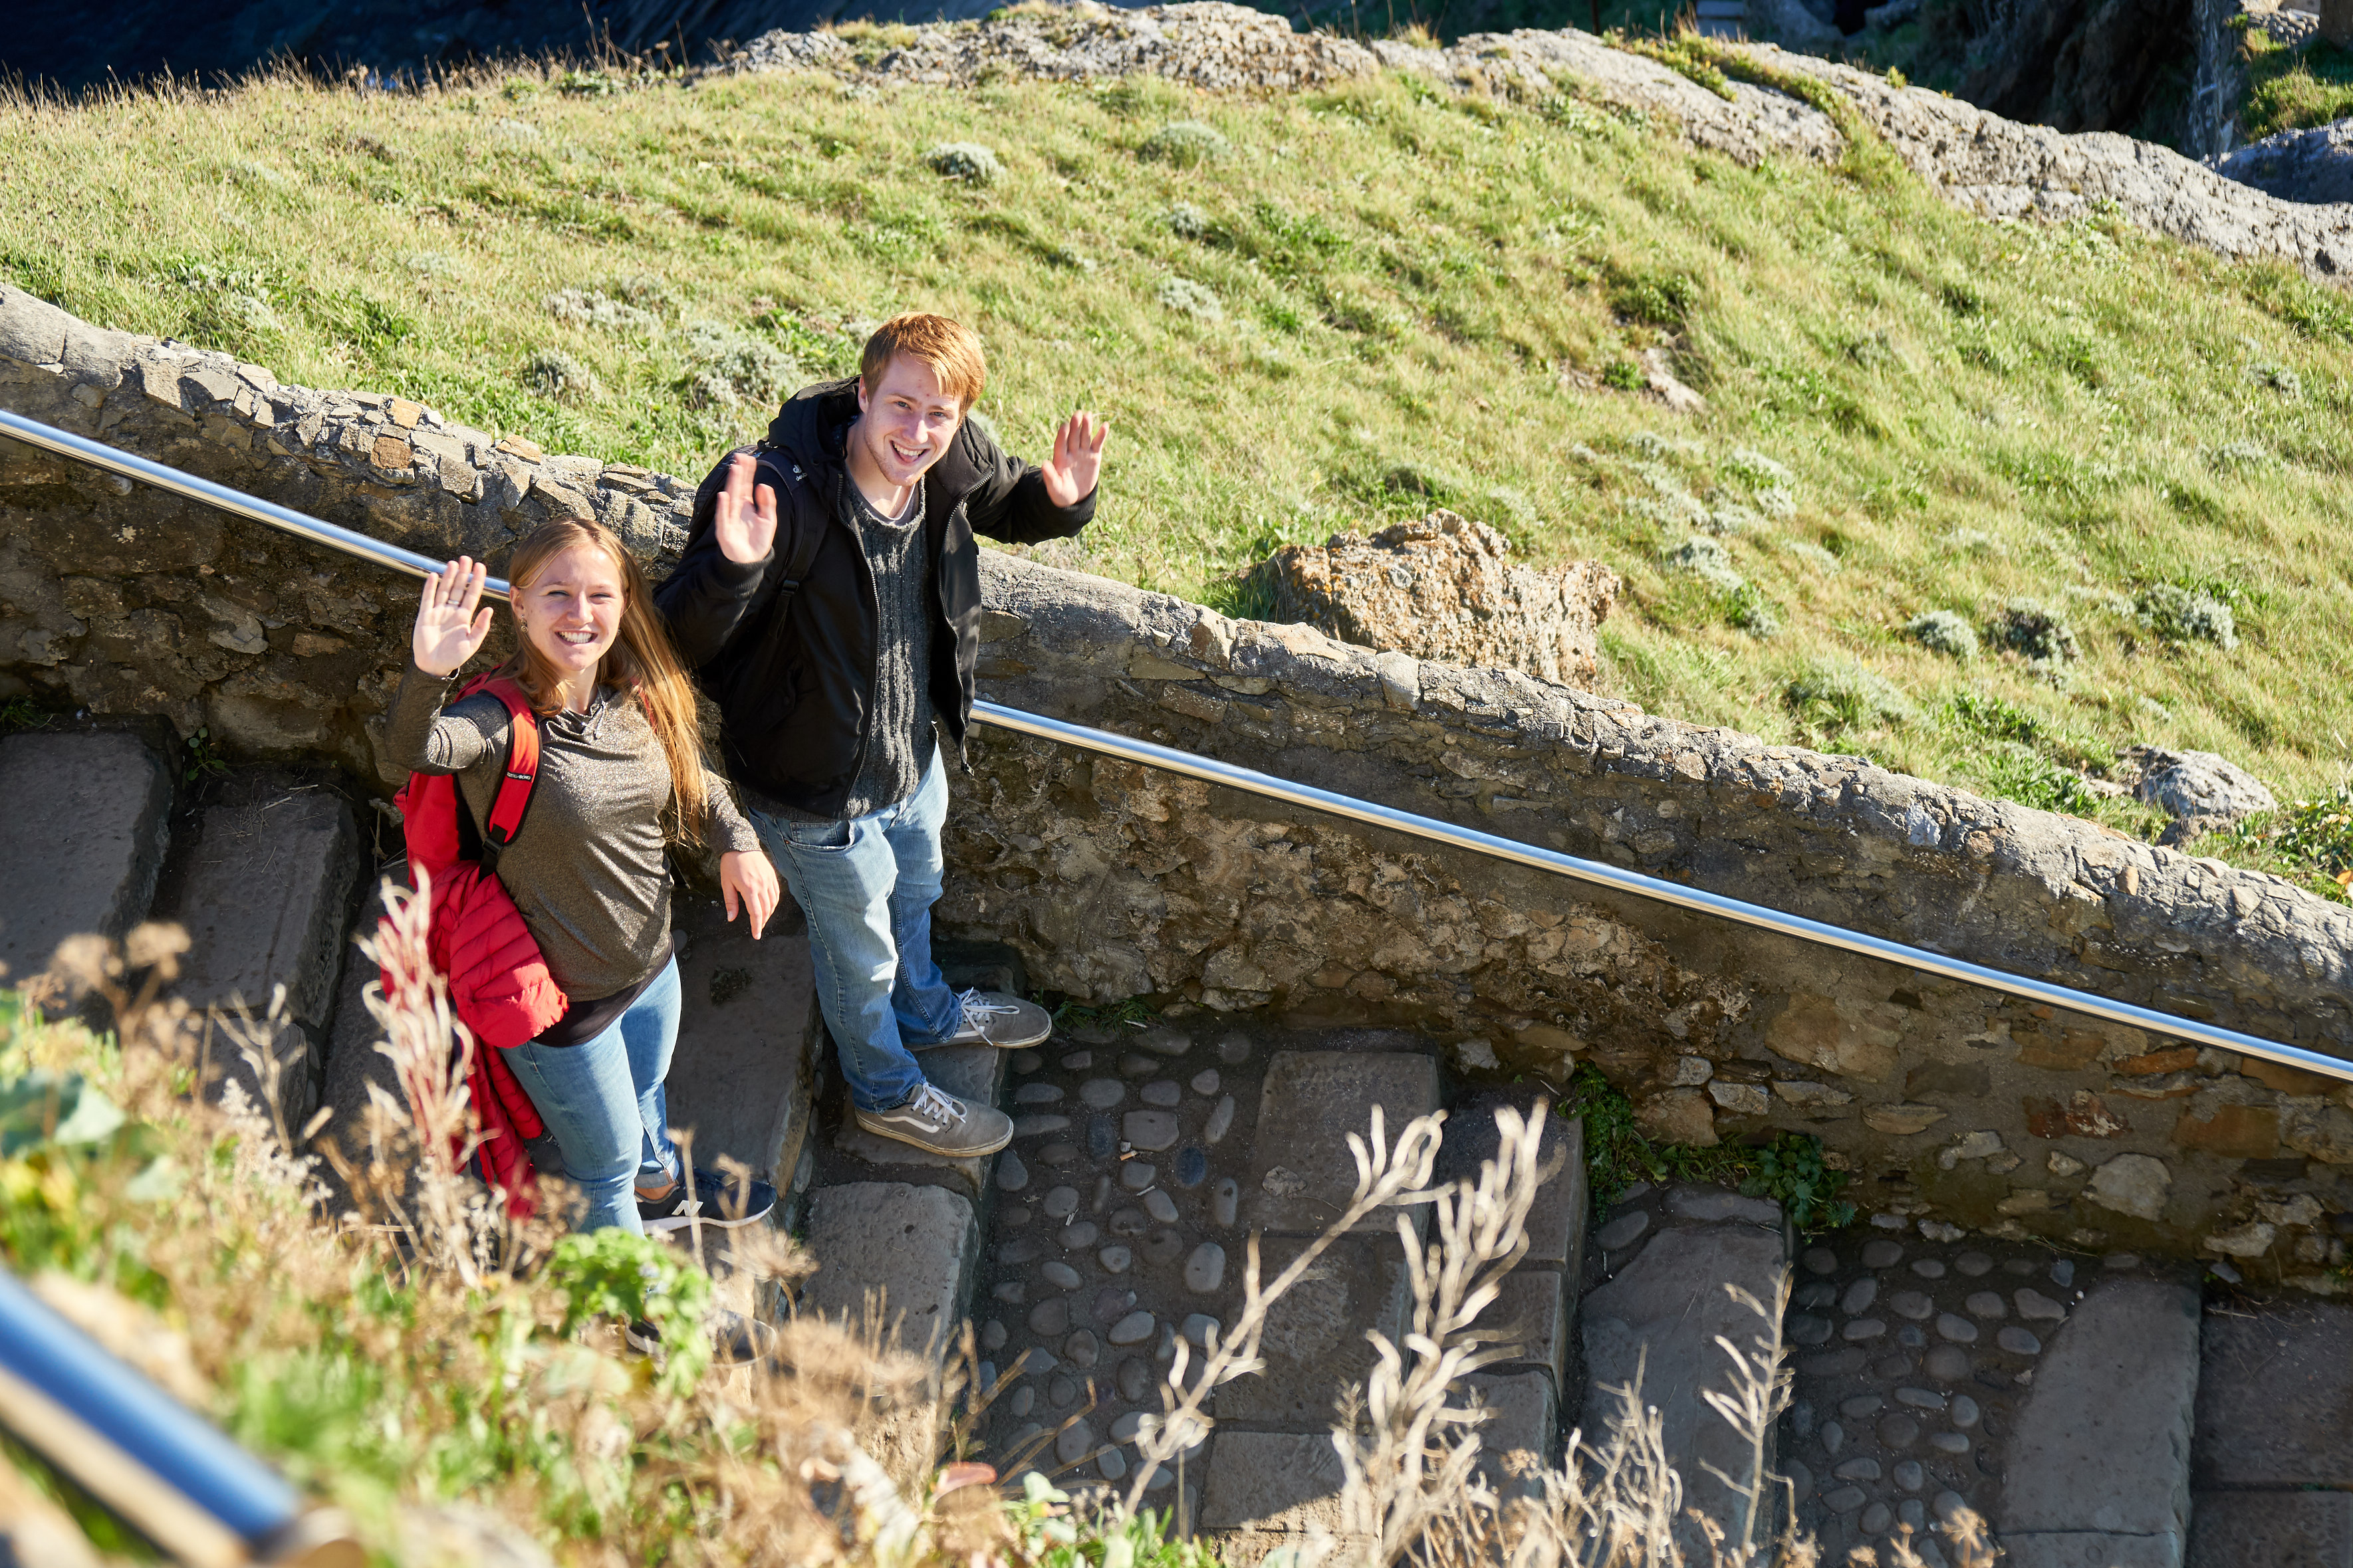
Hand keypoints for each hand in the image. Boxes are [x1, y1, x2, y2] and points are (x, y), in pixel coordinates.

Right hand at [412, 557, 492, 676]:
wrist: (434, 666)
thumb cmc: (454, 657)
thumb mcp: (472, 643)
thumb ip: (481, 626)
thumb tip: (490, 609)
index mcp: (465, 617)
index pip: (472, 594)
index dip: (477, 580)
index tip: (481, 567)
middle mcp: (452, 612)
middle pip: (458, 588)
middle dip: (463, 574)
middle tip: (466, 558)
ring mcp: (438, 612)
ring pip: (444, 590)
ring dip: (448, 577)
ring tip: (453, 563)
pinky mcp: (425, 616)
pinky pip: (427, 599)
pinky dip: (430, 588)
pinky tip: (434, 576)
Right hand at [714, 451, 777, 564]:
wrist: (750, 562)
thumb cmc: (758, 541)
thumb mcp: (769, 520)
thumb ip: (768, 503)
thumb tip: (764, 485)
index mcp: (747, 506)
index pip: (747, 486)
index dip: (748, 473)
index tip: (749, 459)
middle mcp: (737, 510)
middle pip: (738, 488)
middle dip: (739, 473)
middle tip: (740, 457)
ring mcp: (730, 519)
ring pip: (731, 498)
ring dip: (732, 484)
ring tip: (734, 469)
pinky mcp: (725, 531)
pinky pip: (724, 518)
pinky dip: (723, 508)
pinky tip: (724, 496)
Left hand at [719, 849, 780, 939]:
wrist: (741, 843)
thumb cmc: (731, 863)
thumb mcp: (726, 883)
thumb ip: (730, 902)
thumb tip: (731, 918)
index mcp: (749, 888)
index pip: (756, 913)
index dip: (757, 926)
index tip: (756, 935)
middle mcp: (762, 885)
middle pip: (766, 910)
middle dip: (762, 922)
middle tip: (757, 929)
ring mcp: (769, 880)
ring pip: (773, 903)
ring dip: (769, 914)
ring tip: (762, 919)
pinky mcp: (772, 876)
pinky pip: (776, 893)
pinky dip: (774, 903)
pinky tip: (768, 906)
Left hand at [1039, 411, 1107, 507]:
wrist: (1076, 498)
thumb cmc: (1062, 494)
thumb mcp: (1055, 488)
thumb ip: (1050, 476)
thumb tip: (1044, 464)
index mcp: (1060, 458)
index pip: (1061, 443)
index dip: (1063, 435)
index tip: (1064, 426)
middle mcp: (1071, 452)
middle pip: (1073, 436)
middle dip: (1075, 426)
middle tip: (1077, 414)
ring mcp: (1083, 453)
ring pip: (1085, 437)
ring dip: (1087, 426)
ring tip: (1088, 415)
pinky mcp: (1094, 456)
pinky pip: (1097, 443)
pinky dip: (1101, 435)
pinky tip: (1105, 425)